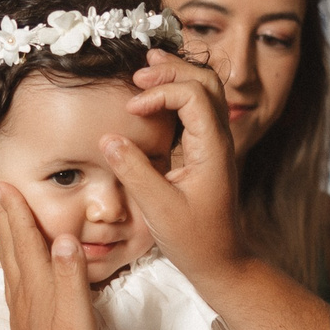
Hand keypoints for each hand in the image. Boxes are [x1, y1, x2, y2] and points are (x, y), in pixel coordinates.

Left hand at [0, 177, 103, 329]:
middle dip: (5, 216)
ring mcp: (26, 313)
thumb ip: (71, 277)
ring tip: (3, 217)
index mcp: (38, 289)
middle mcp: (26, 297)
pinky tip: (21, 269)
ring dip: (8, 237)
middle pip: (12, 247)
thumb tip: (65, 237)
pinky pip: (20, 283)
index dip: (15, 211)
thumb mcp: (79, 319)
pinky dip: (17, 264)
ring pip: (14, 265)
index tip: (2, 182)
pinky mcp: (30, 328)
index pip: (24, 240)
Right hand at [102, 50, 244, 282]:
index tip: (131, 109)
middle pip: (206, 81)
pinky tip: (155, 95)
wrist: (221, 261)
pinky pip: (198, 109)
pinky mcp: (206, 151)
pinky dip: (177, 94)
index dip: (160, 93)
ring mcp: (216, 143)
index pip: (193, 95)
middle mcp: (219, 139)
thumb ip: (133, 170)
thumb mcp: (158, 209)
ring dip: (177, 76)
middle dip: (172, 70)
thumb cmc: (195, 240)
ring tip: (147, 68)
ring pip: (206, 91)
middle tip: (138, 74)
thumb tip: (107, 138)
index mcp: (212, 149)